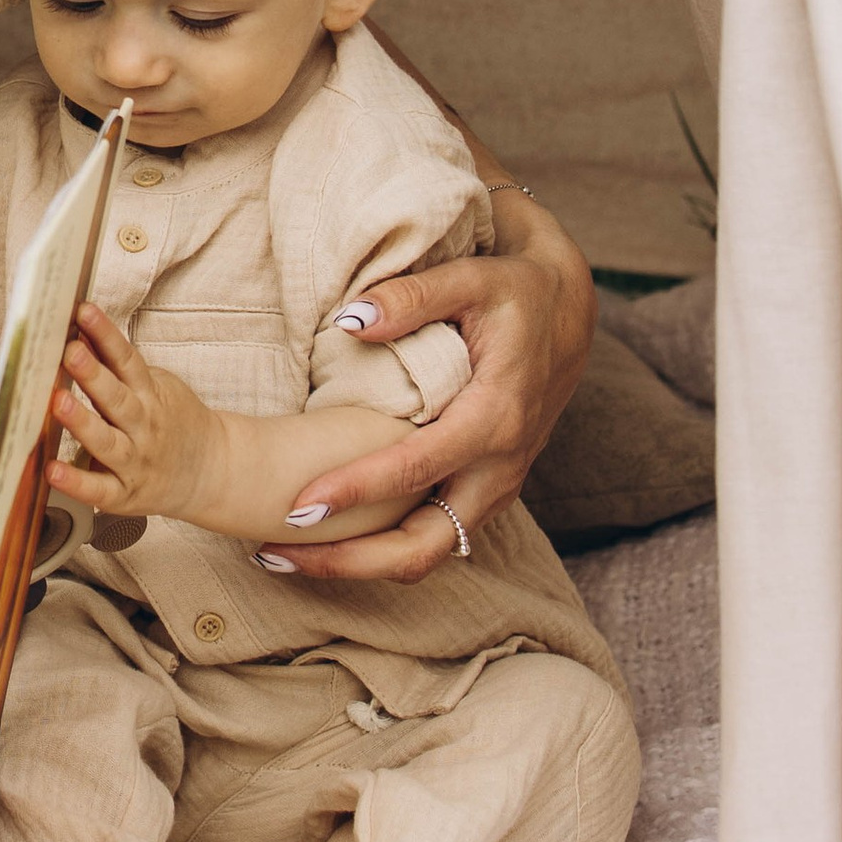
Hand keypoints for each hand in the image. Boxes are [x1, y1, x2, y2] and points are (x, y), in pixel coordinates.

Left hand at [50, 302, 227, 523]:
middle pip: (116, 398)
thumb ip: (120, 369)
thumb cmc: (173, 422)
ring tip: (57, 402)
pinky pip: (99, 489)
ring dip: (82, 422)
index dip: (106, 335)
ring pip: (107, 441)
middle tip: (68, 350)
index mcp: (151, 395)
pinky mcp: (125, 494)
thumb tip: (76, 336)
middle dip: (92, 373)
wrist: (211, 471)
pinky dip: (76, 482)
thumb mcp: (157, 387)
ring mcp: (136, 461)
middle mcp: (143, 426)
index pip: (127, 360)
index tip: (83, 311)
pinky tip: (52, 469)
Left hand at [269, 203, 593, 585]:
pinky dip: (382, 548)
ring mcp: (495, 487)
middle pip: (423, 546)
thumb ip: (411, 297)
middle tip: (274, 552)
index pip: (417, 471)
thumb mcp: (471, 278)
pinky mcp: (485, 490)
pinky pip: (434, 538)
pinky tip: (330, 535)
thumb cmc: (517, 292)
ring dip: (359, 562)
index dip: (356, 492)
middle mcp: (500, 467)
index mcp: (496, 418)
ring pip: (427, 553)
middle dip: (349, 560)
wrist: (568, 314)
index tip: (298, 509)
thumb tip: (350, 320)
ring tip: (284, 553)